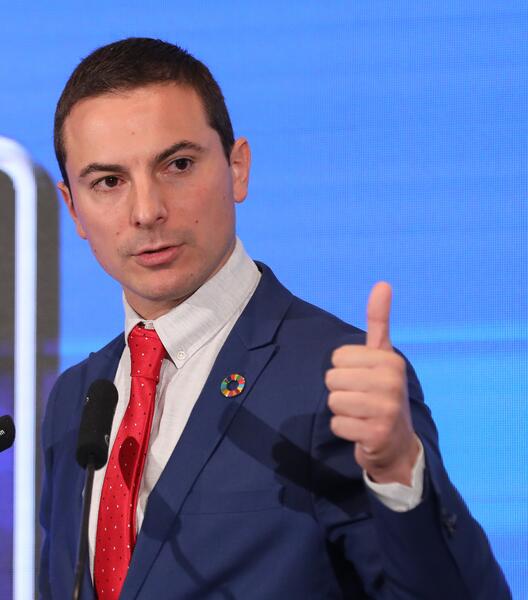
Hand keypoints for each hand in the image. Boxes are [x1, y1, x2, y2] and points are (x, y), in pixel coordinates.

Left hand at [325, 282, 418, 484]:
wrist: (398, 444)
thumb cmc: (383, 393)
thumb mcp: (383, 356)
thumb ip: (379, 321)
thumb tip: (383, 283)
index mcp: (390, 360)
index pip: (337, 357)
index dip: (344, 369)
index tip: (363, 379)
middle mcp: (392, 383)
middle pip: (332, 378)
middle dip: (340, 390)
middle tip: (361, 399)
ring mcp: (386, 410)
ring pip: (333, 401)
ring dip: (342, 411)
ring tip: (361, 414)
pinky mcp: (377, 434)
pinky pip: (336, 424)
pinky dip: (344, 429)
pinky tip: (361, 430)